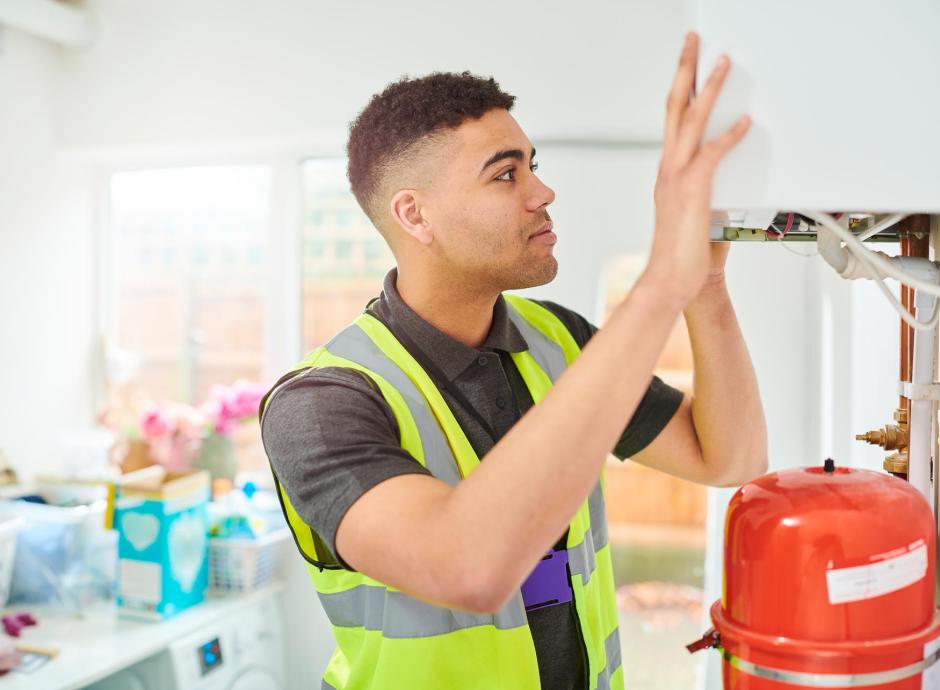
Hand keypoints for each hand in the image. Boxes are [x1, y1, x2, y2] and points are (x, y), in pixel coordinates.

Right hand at [643, 32, 749, 303]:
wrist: (672, 280)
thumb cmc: (686, 254)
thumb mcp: (698, 213)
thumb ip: (710, 188)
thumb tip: (730, 173)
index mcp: (667, 173)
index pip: (673, 121)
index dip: (680, 89)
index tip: (687, 64)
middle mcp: (667, 169)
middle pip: (675, 107)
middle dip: (685, 70)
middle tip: (692, 42)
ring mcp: (677, 178)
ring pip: (691, 121)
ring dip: (708, 88)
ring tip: (721, 62)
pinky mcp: (693, 191)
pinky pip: (713, 155)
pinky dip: (729, 136)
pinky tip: (744, 121)